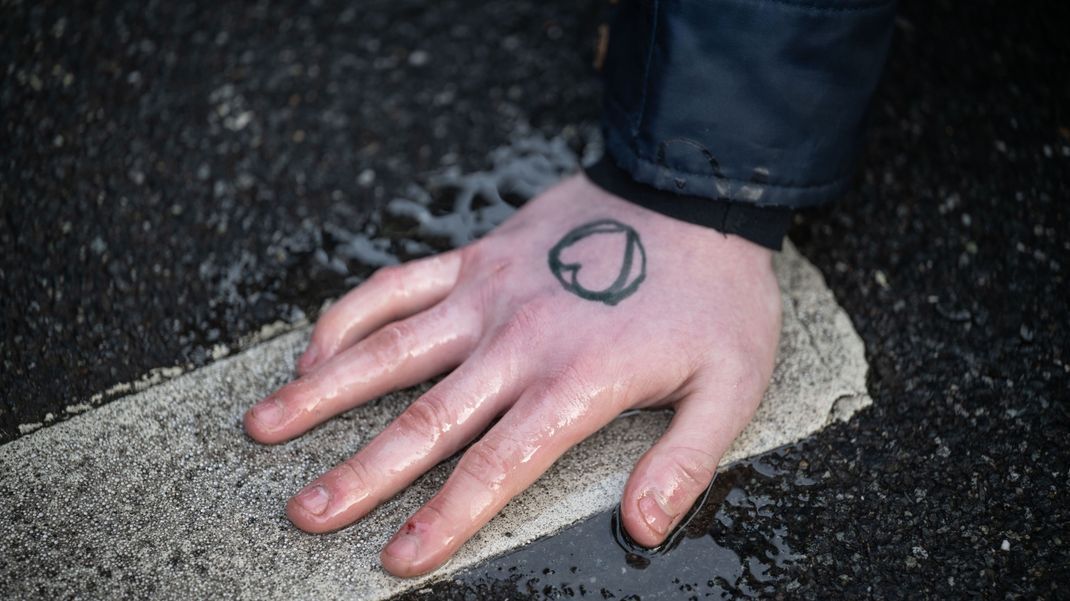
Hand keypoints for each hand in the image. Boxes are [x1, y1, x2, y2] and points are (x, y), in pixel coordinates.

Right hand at [244, 174, 781, 576]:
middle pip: (426, 419)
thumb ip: (684, 462)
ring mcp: (490, 294)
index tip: (397, 558)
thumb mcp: (729, 386)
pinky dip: (352, 313)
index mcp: (575, 382)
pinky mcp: (478, 256)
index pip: (495, 464)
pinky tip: (313, 345)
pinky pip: (400, 283)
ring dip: (325, 389)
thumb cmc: (715, 295)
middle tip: (305, 513)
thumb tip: (643, 531)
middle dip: (363, 473)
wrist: (692, 191)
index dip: (444, 516)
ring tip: (265, 424)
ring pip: (391, 348)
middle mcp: (517, 342)